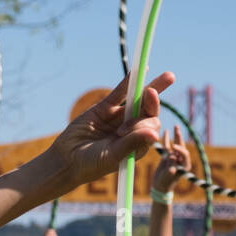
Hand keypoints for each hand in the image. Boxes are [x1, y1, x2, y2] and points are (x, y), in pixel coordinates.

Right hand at [48, 72, 173, 188]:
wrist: (66, 160)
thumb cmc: (91, 165)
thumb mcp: (112, 156)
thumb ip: (132, 144)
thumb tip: (155, 134)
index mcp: (137, 145)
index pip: (150, 128)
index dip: (145, 123)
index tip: (126, 129)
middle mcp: (131, 130)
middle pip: (148, 112)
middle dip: (151, 103)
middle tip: (150, 93)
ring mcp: (119, 118)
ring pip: (138, 100)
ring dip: (152, 88)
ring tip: (170, 77)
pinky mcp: (105, 108)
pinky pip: (120, 93)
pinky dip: (129, 82)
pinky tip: (139, 71)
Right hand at [152, 126, 191, 192]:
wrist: (160, 188)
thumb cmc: (165, 184)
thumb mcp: (168, 176)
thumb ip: (171, 166)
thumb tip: (172, 156)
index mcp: (185, 166)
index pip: (185, 154)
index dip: (180, 149)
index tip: (174, 148)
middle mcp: (181, 161)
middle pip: (181, 146)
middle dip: (179, 138)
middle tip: (177, 129)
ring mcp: (174, 158)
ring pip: (175, 145)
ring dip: (175, 136)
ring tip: (176, 127)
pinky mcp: (167, 158)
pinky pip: (167, 147)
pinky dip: (166, 140)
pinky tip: (166, 131)